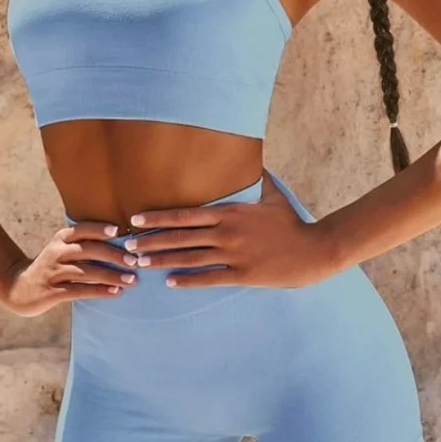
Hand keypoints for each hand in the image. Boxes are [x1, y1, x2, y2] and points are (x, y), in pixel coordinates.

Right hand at [0, 223, 134, 315]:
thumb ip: (85, 246)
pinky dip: (99, 291)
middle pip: (88, 250)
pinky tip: (115, 292)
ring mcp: (54, 272)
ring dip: (111, 276)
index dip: (98, 229)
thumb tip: (123, 245)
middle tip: (135, 261)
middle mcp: (57, 253)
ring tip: (132, 280)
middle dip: (114, 255)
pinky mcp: (53, 292)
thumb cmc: (51, 268)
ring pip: (87, 272)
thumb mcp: (62, 251)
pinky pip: (80, 290)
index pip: (81, 230)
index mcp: (60, 240)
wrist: (18, 288)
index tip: (118, 231)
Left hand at [120, 171, 332, 290]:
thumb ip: (256, 179)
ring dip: (163, 260)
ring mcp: (234, 255)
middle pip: (181, 237)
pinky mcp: (243, 275)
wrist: (314, 250)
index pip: (185, 214)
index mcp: (230, 212)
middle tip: (126, 246)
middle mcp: (227, 233)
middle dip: (151, 241)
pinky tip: (170, 281)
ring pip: (190, 257)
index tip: (136, 220)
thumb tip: (250, 159)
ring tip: (140, 263)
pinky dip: (188, 280)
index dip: (158, 217)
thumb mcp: (273, 196)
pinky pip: (210, 278)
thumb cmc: (292, 223)